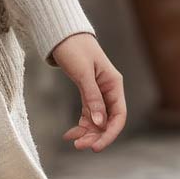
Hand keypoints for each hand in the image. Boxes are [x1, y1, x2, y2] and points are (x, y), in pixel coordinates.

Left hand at [51, 32, 125, 152]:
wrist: (61, 32)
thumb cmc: (74, 47)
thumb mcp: (83, 72)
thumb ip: (92, 97)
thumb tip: (100, 123)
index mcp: (114, 83)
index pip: (118, 115)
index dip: (110, 133)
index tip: (97, 146)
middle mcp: (109, 90)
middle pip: (107, 120)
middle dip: (95, 135)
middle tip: (79, 146)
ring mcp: (99, 92)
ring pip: (97, 119)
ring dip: (87, 132)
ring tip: (73, 141)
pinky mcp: (87, 91)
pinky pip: (88, 113)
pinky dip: (80, 124)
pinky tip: (70, 133)